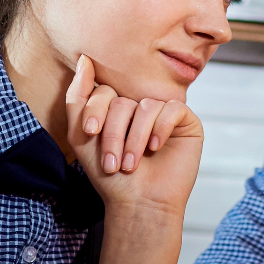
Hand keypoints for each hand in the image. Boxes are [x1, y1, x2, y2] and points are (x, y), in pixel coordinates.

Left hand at [64, 54, 203, 219]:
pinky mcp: (186, 121)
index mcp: (117, 108)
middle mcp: (140, 107)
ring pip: (146, 106)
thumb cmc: (111, 176)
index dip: (96, 111)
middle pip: (124, 101)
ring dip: (136, 137)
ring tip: (132, 163)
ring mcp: (164, 113)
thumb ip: (78, 97)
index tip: (90, 134)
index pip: (105, 92)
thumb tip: (84, 59)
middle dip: (114, 132)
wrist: (138, 203)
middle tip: (114, 162)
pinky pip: (172, 108)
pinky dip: (161, 128)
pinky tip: (156, 147)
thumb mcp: (82, 136)